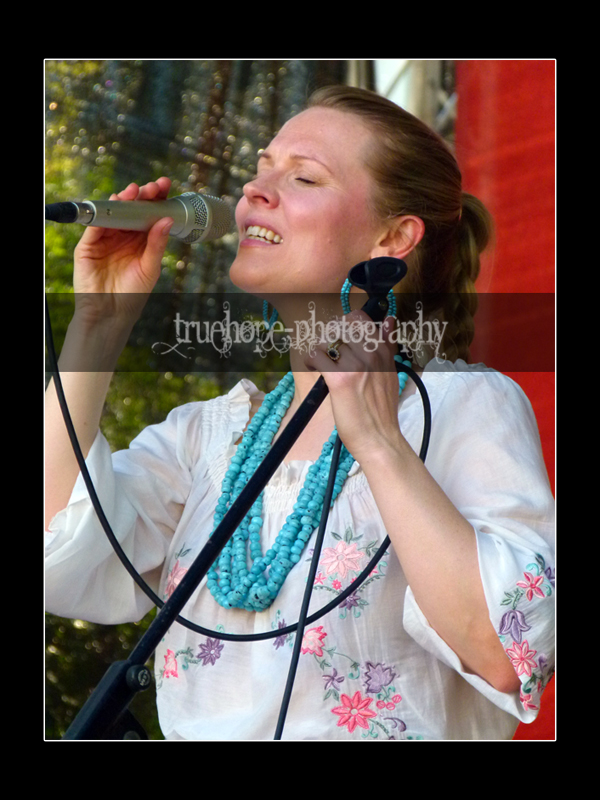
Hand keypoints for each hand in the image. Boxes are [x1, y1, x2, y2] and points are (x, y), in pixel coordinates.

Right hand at [72, 177, 172, 326]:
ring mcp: (106, 238)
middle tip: (152, 187)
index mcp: (141, 240)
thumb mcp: (150, 267)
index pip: (149, 214)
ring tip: (134, 192)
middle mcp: (124, 236)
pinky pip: (95, 225)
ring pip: (114, 213)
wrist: (110, 313)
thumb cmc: (133, 293)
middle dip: (142, 195)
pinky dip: (103, 213)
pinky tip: (114, 203)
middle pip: (132, 209)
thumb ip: (157, 244)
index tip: (165, 185)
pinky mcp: (88, 245)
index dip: (156, 199)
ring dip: (124, 199)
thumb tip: (167, 219)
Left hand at [303, 312, 404, 461]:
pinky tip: (316, 369)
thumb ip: (388, 345)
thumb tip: (389, 320)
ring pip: (327, 340)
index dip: (345, 324)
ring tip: (323, 364)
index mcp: (384, 350)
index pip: (360, 317)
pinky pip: (316, 355)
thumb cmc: (381, 409)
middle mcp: (371, 353)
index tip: (341, 338)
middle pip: (341, 325)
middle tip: (329, 352)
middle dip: (330, 336)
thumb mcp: (390, 372)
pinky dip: (311, 360)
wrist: (379, 437)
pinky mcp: (339, 379)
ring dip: (320, 350)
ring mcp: (355, 365)